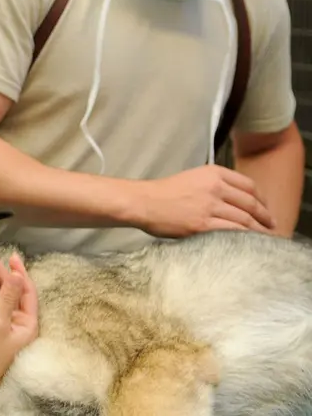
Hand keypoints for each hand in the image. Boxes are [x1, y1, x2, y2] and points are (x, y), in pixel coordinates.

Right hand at [0, 247, 38, 405]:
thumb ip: (7, 298)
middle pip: (15, 291)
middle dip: (3, 272)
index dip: (18, 272)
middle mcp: (21, 325)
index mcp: (29, 325)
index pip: (27, 291)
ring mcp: (8, 328)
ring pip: (6, 296)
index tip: (9, 255)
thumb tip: (17, 274)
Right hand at [136, 165, 276, 237]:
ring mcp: (210, 206)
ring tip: (265, 238)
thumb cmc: (164, 192)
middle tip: (272, 226)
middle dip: (265, 216)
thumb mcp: (192, 178)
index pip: (249, 185)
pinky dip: (244, 238)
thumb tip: (233, 200)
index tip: (266, 209)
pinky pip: (232, 231)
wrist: (144, 202)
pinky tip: (249, 243)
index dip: (262, 199)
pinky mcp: (202, 224)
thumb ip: (214, 184)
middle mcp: (215, 187)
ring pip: (244, 219)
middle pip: (250, 203)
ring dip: (258, 230)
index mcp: (214, 173)